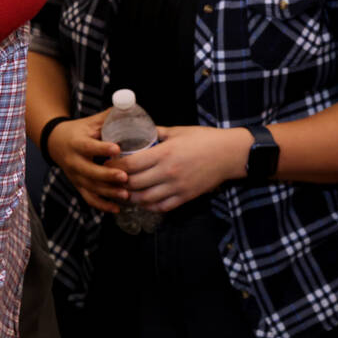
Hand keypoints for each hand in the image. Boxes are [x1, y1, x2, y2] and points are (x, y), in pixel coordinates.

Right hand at [42, 110, 128, 212]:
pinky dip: (102, 205)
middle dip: (107, 175)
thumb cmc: (80, 131)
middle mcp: (74, 162)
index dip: (102, 148)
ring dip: (108, 192)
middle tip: (125, 177)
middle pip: (90, 171)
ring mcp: (75, 176)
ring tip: (126, 195)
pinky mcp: (78, 185)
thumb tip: (132, 106)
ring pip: (91, 187)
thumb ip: (110, 116)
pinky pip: (89, 198)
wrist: (56, 143)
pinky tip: (117, 208)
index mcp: (77, 143)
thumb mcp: (92, 121)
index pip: (88, 146)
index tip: (117, 148)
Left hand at [120, 125, 250, 212]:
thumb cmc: (205, 139)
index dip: (114, 166)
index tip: (106, 164)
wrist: (231, 154)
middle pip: (133, 183)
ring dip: (130, 197)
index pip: (131, 164)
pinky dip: (148, 205)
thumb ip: (157, 133)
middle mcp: (168, 172)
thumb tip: (139, 131)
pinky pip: (161, 206)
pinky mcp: (185, 197)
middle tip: (110, 179)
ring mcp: (177, 187)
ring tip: (123, 192)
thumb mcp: (178, 131)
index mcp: (164, 153)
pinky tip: (142, 200)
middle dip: (118, 183)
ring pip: (144, 199)